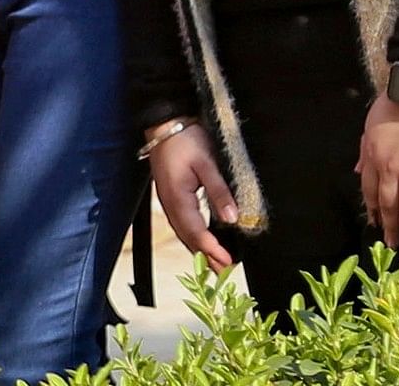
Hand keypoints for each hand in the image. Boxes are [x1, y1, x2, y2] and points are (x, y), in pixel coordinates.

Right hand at [144, 123, 236, 271]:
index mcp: (178, 198)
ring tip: (217, 265)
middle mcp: (170, 205)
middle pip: (188, 239)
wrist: (166, 124)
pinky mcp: (170, 197)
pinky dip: (193, 238)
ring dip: (200, 251)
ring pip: (184, 234)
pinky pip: (182, 225)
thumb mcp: (207, 163)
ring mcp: (168, 202)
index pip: (197, 233)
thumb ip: (219, 191)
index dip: (213, 250)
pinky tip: (203, 243)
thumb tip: (232, 218)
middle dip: (207, 258)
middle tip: (225, 275)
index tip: (228, 263)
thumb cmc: (186, 140)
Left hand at [357, 93, 398, 253]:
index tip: (376, 226)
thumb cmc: (392, 104)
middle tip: (393, 247)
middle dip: (391, 228)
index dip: (374, 211)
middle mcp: (392, 169)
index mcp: (374, 159)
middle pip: (390, 205)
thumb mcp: (369, 127)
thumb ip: (364, 153)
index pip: (371, 193)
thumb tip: (357, 172)